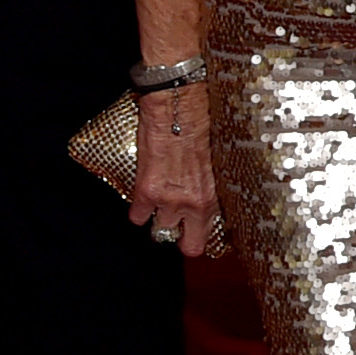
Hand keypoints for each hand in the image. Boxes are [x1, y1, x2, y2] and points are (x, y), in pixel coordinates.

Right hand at [130, 83, 220, 257]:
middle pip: (188, 245)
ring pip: (159, 229)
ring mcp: (168, 200)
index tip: (198, 234)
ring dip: (159, 218)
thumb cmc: (203, 127)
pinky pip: (137, 217)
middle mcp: (193, 203)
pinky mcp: (146, 191)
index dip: (201, 237)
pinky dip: (138, 210)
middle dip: (183, 238)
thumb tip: (210, 197)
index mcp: (215, 195)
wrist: (179, 109)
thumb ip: (213, 186)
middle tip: (179, 227)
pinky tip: (144, 197)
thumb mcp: (218, 163)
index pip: (210, 235)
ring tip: (162, 202)